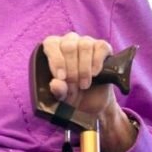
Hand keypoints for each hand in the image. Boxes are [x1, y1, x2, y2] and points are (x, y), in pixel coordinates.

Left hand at [41, 32, 137, 151]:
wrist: (91, 108)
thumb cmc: (70, 102)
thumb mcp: (60, 102)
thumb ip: (57, 93)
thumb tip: (56, 85)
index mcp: (52, 53)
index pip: (50, 44)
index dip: (55, 60)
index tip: (60, 79)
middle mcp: (67, 44)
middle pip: (67, 43)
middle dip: (71, 66)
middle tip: (74, 86)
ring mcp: (85, 45)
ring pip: (83, 43)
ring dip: (84, 66)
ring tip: (84, 85)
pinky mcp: (102, 50)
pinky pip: (100, 46)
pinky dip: (97, 59)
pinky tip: (96, 74)